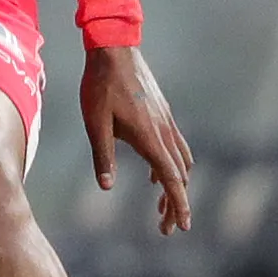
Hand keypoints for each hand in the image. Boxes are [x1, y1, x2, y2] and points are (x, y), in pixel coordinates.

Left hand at [82, 44, 193, 233]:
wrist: (114, 48)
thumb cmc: (100, 86)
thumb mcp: (95, 124)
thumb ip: (103, 156)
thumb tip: (107, 187)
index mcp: (149, 137)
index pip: (170, 179)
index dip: (178, 204)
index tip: (182, 226)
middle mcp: (163, 130)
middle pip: (178, 175)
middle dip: (175, 203)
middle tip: (166, 227)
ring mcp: (166, 120)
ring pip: (180, 161)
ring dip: (175, 185)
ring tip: (162, 206)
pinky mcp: (162, 113)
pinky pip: (174, 146)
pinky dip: (170, 166)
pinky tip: (155, 176)